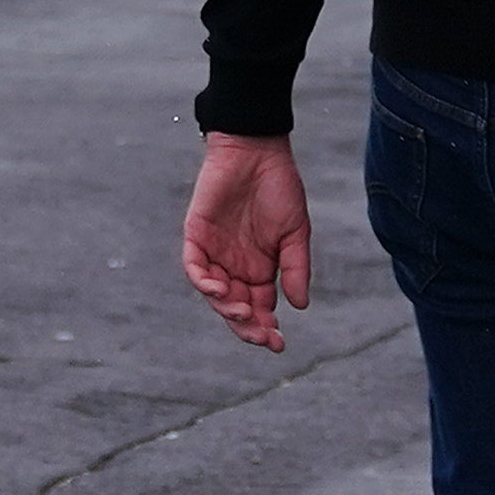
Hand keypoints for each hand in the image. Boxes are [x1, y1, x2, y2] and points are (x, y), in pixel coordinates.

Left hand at [180, 131, 312, 351]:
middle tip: (261, 336)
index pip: (259, 307)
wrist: (257, 151)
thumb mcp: (296, 233)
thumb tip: (300, 306)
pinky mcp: (196, 236)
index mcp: (260, 268)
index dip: (266, 327)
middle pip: (235, 307)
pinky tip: (220, 290)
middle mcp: (235, 265)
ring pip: (214, 293)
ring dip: (226, 308)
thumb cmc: (279, 188)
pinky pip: (194, 267)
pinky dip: (204, 282)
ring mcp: (214, 252)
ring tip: (243, 313)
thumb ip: (295, 268)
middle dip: (247, 326)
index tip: (278, 343)